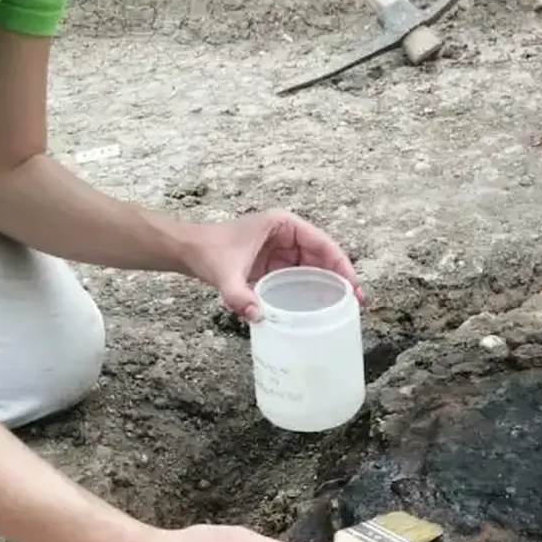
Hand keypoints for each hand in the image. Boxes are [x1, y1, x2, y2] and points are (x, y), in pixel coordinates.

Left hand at [181, 210, 360, 320]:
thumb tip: (258, 317)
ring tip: (342, 307)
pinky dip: (309, 288)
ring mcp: (280, 248)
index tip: (352, 286)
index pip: (322, 243)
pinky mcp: (273, 262)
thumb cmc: (207, 250)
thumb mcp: (225, 273)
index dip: (340, 264)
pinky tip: (318, 306)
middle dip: (339, 277)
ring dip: (327, 284)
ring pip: (313, 266)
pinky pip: (298, 275)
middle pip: (322, 255)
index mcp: (282, 224)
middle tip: (353, 303)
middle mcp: (286, 233)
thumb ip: (239, 296)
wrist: (187, 250)